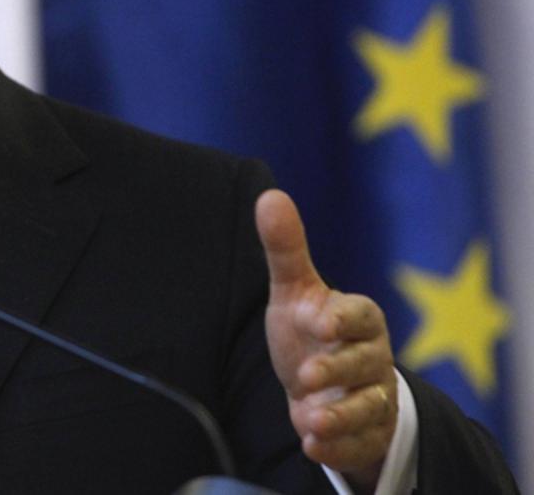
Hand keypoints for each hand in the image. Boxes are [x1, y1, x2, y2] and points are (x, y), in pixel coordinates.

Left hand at [255, 190, 396, 490]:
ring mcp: (372, 398)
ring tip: (309, 422)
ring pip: (367, 408)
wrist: (327, 384)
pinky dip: (338, 447)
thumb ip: (285, 249)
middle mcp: (372, 358)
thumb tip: (270, 196)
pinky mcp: (367, 433)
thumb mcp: (295, 290)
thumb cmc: (311, 330)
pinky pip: (360, 444)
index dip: (343, 319)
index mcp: (358, 318)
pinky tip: (311, 445)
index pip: (362, 314)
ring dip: (339, 416)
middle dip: (337, 371)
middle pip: (365, 364)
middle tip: (305, 378)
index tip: (319, 323)